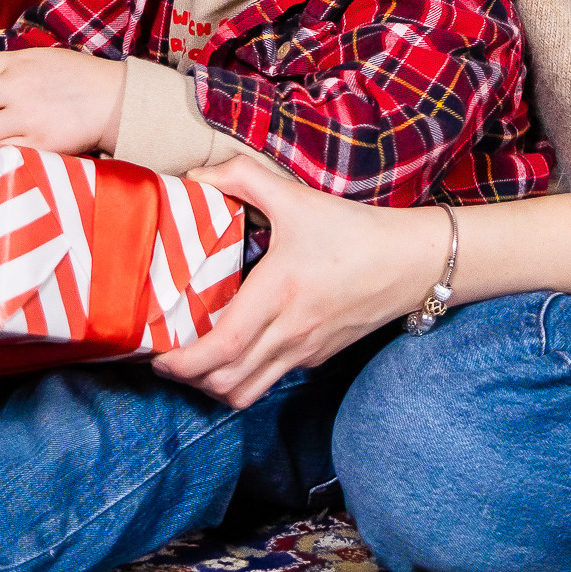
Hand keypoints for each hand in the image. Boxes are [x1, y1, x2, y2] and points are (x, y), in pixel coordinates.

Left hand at [0, 46, 124, 153]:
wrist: (114, 99)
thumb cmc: (80, 77)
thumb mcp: (43, 57)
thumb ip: (10, 66)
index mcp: (18, 63)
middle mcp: (18, 87)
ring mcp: (27, 117)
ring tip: (0, 132)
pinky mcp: (38, 144)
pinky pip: (2, 151)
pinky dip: (4, 150)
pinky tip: (14, 145)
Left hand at [151, 155, 452, 408]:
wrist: (412, 262)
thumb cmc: (354, 231)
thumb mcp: (296, 197)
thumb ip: (243, 178)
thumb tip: (196, 178)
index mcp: (278, 294)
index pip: (220, 350)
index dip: (182, 363)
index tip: (158, 354)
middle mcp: (289, 332)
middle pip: (225, 383)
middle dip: (189, 379)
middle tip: (168, 356)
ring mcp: (304, 351)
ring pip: (247, 393)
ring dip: (216, 385)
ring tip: (198, 360)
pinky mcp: (317, 357)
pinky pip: (271, 379)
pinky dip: (244, 374)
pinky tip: (237, 347)